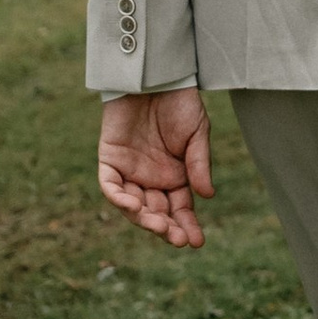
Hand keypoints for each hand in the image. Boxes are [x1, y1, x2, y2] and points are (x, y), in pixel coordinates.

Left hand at [98, 86, 214, 247]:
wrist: (155, 76)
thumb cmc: (180, 103)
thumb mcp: (197, 134)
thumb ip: (199, 164)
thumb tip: (207, 196)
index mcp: (175, 176)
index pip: (180, 209)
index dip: (187, 226)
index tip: (197, 242)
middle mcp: (151, 179)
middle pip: (156, 212)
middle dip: (166, 228)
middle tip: (177, 238)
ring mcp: (129, 171)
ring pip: (133, 205)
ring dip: (144, 219)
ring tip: (159, 226)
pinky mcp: (110, 160)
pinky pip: (110, 186)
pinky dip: (119, 198)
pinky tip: (133, 207)